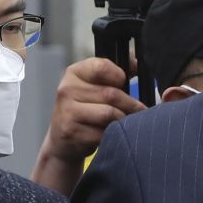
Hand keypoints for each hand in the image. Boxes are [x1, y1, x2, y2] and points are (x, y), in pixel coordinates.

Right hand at [31, 57, 144, 195]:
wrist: (62, 140)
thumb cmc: (86, 108)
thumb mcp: (94, 85)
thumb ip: (114, 72)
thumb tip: (137, 63)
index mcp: (74, 73)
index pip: (102, 67)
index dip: (119, 76)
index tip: (124, 83)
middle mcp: (67, 89)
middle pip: (110, 94)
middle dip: (131, 104)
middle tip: (141, 110)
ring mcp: (67, 111)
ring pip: (109, 113)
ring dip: (123, 120)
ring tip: (128, 122)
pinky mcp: (71, 131)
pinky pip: (103, 132)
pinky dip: (112, 135)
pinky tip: (111, 134)